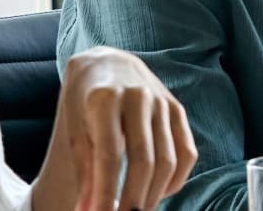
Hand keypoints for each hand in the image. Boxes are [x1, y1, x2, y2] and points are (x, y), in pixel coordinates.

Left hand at [33, 47, 196, 210]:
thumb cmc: (86, 102)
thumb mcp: (76, 129)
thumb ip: (84, 170)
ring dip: (153, 194)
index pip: (109, 153)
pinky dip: (176, 180)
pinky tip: (159, 193)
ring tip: (137, 210)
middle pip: (143, 160)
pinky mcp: (178, 109)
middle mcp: (138, 96)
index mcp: (105, 98)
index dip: (105, 191)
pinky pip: (186, 152)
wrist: (109, 65)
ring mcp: (162, 101)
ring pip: (167, 160)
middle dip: (132, 200)